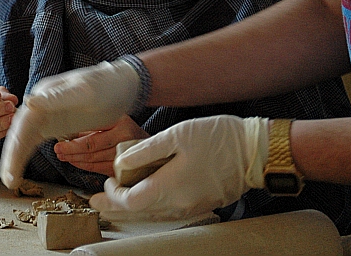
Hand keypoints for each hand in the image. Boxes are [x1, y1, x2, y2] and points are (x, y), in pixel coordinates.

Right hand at [0, 58, 143, 188]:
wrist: (121, 84)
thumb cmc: (105, 85)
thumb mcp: (83, 92)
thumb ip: (56, 99)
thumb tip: (28, 103)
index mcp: (44, 94)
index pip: (23, 123)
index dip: (15, 146)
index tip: (10, 168)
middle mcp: (41, 104)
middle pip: (19, 132)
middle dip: (11, 157)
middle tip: (9, 181)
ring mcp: (47, 115)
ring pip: (24, 139)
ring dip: (16, 158)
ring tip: (11, 181)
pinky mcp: (55, 125)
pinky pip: (35, 142)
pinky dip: (26, 155)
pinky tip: (20, 170)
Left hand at [54, 116, 148, 176]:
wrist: (154, 146)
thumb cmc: (129, 131)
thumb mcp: (115, 120)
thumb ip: (95, 126)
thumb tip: (69, 132)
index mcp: (121, 122)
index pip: (93, 133)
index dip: (74, 140)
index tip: (60, 141)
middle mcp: (125, 138)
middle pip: (92, 148)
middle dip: (71, 151)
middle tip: (58, 150)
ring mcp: (126, 155)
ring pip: (94, 160)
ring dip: (75, 159)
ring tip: (63, 156)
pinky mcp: (124, 168)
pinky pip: (99, 169)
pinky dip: (85, 166)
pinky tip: (76, 163)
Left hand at [89, 115, 267, 219]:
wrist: (255, 151)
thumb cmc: (218, 137)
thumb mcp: (176, 135)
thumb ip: (145, 150)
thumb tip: (121, 162)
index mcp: (170, 187)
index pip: (131, 202)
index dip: (113, 195)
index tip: (107, 180)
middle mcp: (179, 204)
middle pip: (139, 213)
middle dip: (114, 208)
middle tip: (95, 203)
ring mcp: (191, 207)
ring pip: (153, 215)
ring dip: (131, 209)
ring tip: (113, 203)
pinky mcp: (201, 205)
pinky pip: (168, 212)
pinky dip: (150, 208)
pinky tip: (144, 199)